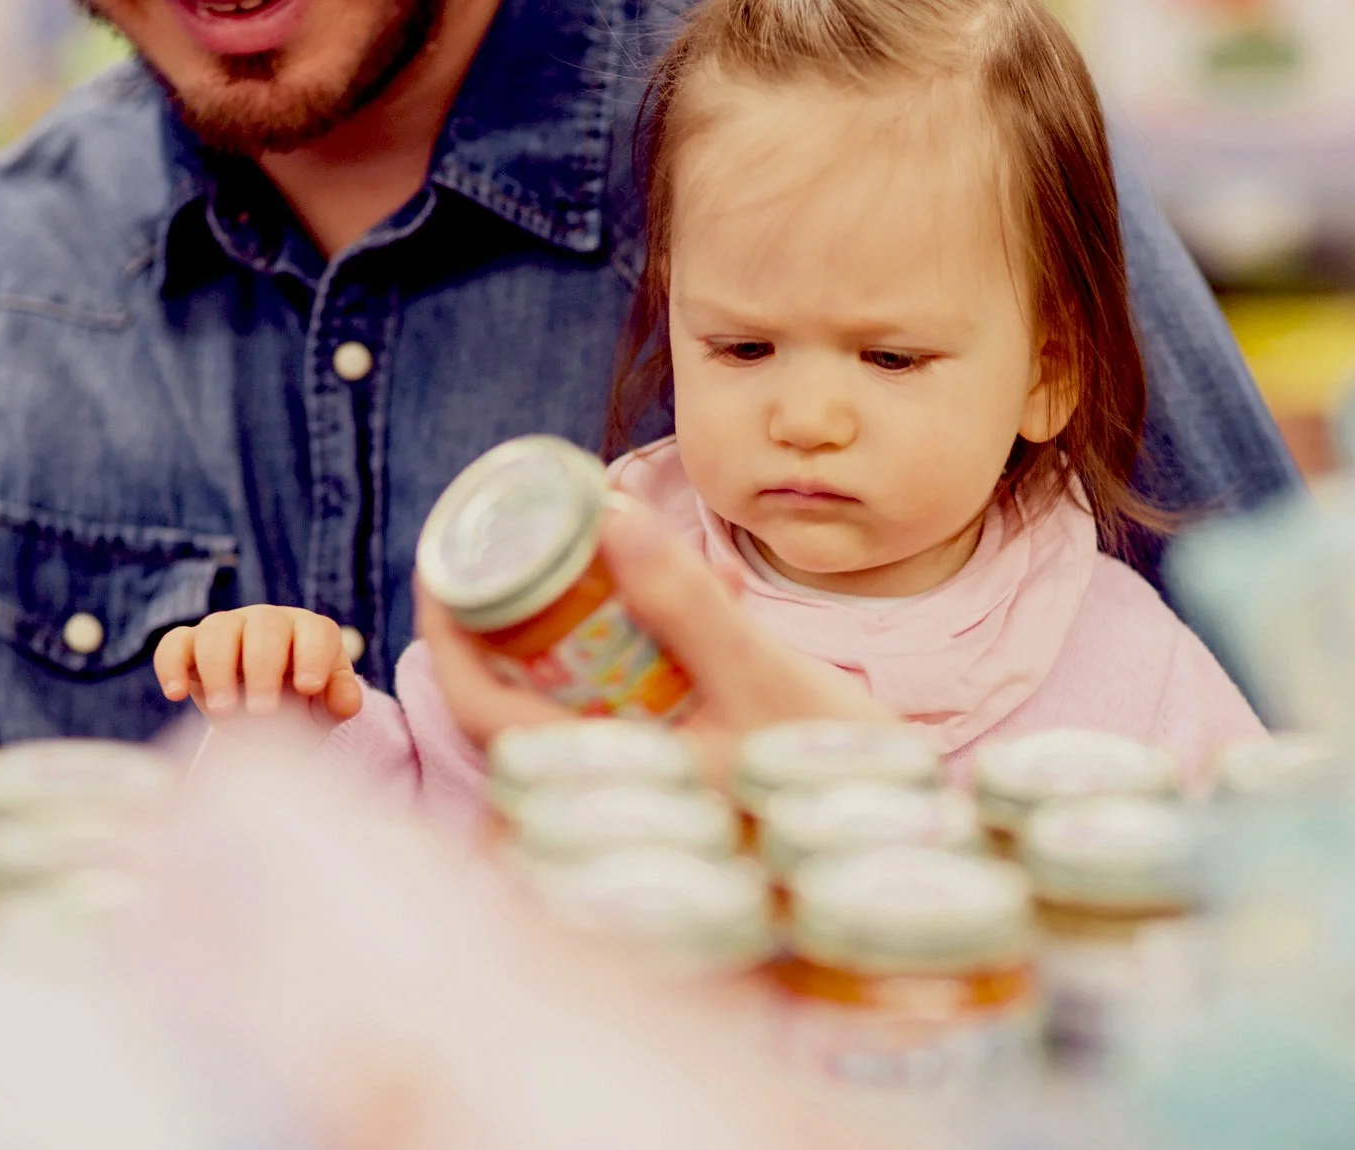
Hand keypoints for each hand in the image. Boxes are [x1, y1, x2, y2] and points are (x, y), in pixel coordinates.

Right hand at [155, 606, 364, 723]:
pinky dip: (171, 665)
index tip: (308, 688)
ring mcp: (227, 628)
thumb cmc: (301, 709)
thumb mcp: (324, 711)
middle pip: (264, 628)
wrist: (261, 721)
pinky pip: (174, 643)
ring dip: (218, 668)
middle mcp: (269, 622)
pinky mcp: (190, 645)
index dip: (312, 656)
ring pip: (217, 629)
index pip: (315, 632)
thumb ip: (339, 702)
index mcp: (309, 632)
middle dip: (262, 668)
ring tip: (224, 709)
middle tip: (263, 710)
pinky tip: (177, 694)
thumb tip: (347, 700)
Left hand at [419, 492, 894, 782]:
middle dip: (524, 604)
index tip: (443, 562)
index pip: (483, 713)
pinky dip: (657, 638)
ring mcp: (647, 776)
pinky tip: (721, 594)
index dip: (450, 636)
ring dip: (599, 614)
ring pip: (581, 687)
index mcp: (608, 784)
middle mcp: (613, 788)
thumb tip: (608, 516)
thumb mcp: (764, 677)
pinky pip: (639, 693)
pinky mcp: (685, 760)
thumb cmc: (841, 776)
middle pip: (518, 691)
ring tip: (645, 544)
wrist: (911, 838)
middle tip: (538, 522)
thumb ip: (686, 604)